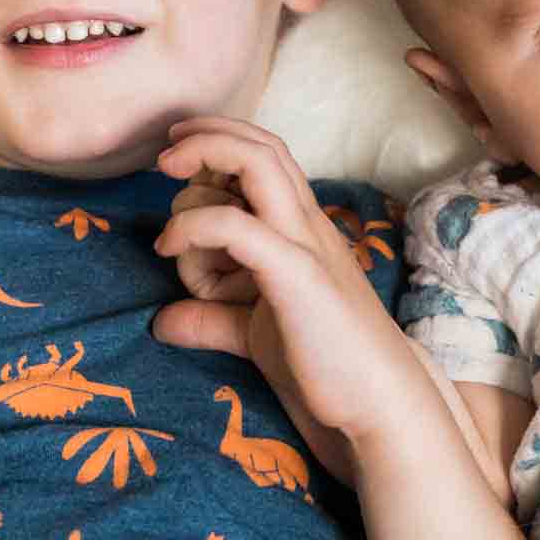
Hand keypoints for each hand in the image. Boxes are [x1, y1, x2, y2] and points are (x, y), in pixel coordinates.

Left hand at [150, 117, 421, 483]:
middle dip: (207, 136)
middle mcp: (308, 223)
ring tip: (168, 210)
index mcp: (303, 228)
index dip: (222, 140)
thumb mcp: (253, 333)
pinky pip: (237, 226)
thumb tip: (161, 322)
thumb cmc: (325, 366)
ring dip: (201, 168)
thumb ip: (210, 319)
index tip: (177, 150)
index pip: (267, 157)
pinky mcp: (296, 274)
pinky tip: (170, 248)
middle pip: (263, 145)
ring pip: (256, 164)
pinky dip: (194, 226)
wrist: (378, 403)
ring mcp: (305, 244)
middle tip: (164, 157)